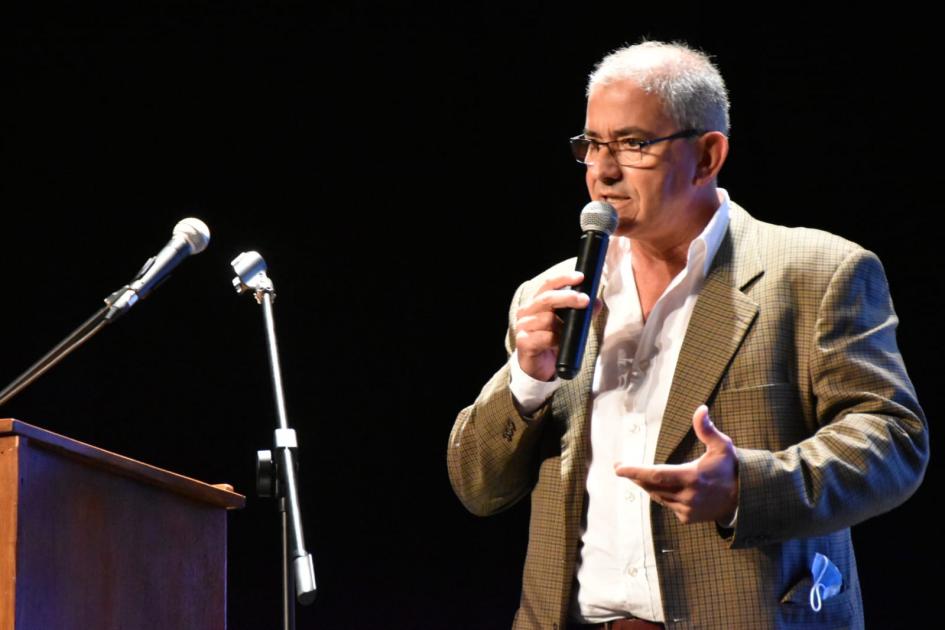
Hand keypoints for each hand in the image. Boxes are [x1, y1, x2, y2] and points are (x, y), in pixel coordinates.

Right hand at [514, 271, 591, 381]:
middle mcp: (526, 312)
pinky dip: (556, 340)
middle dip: (568, 297)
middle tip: (585, 300)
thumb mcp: (570, 325)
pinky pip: (546, 337)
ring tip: (568, 333)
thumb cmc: (552, 342)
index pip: (548, 285)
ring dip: (563, 326)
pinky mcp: (524, 342)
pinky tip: (559, 344)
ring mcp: (523, 327)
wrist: (539, 368)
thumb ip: (582, 312)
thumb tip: (596, 302)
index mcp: (536, 303)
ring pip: (548, 319)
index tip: (580, 277)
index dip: (563, 278)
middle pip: (547, 298)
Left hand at [615, 405, 737, 523]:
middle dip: (636, 476)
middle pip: (652, 486)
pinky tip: (665, 488)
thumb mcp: (721, 446)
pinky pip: (667, 505)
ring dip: (648, 486)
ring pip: (658, 496)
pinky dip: (662, 496)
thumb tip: (700, 409)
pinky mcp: (687, 518)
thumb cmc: (729, 468)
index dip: (635, 471)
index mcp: (692, 477)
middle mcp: (688, 496)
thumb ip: (707, 429)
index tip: (618, 468)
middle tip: (622, 468)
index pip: (656, 474)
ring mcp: (687, 509)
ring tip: (640, 476)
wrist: (743, 498)